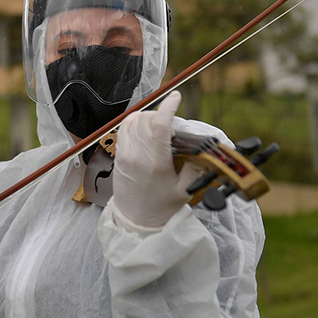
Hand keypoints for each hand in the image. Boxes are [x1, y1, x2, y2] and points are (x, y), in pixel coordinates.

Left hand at [112, 91, 199, 228]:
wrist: (135, 221)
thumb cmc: (161, 208)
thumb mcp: (185, 190)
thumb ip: (194, 167)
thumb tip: (200, 146)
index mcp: (155, 163)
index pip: (158, 125)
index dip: (168, 107)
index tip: (176, 96)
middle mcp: (137, 155)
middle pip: (145, 119)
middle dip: (160, 115)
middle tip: (172, 126)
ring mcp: (124, 155)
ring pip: (132, 121)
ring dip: (146, 117)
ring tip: (159, 128)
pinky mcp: (118, 157)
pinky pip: (123, 129)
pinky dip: (134, 123)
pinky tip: (145, 131)